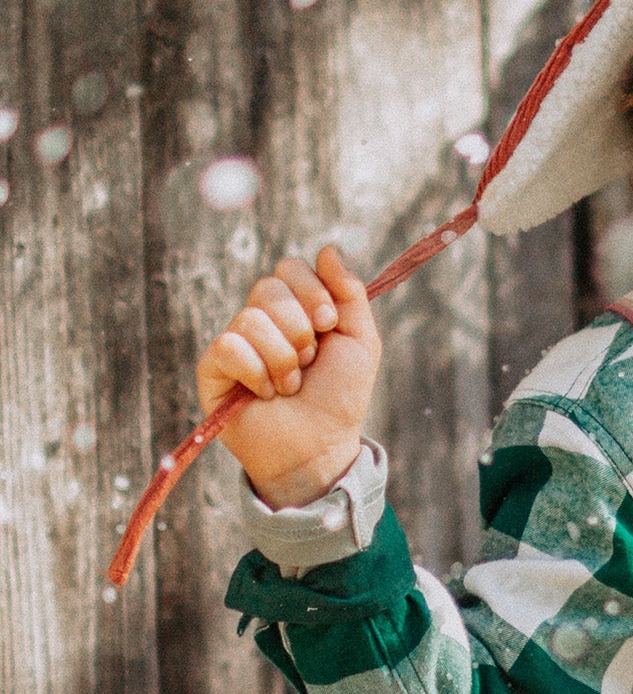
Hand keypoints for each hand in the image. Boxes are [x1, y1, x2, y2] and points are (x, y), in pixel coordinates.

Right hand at [196, 245, 381, 507]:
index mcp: (295, 307)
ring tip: (290, 384)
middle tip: (310, 360)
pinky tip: (266, 393)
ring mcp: (234, 342)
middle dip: (300, 328)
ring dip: (283, 359)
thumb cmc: (340, 397)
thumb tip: (328, 248)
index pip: (290, 268)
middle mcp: (261, 319)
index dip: (313, 291)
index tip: (329, 323)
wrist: (320, 445)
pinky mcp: (212, 368)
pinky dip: (257, 373)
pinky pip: (228, 346)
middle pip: (268, 286)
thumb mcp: (360, 340)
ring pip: (250, 318)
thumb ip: (350, 293)